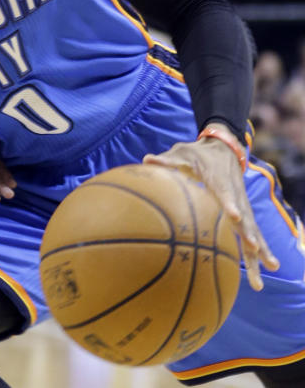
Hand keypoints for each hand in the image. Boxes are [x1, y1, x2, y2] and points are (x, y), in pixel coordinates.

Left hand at [143, 127, 279, 290]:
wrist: (224, 148)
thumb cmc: (198, 153)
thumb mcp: (182, 153)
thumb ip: (167, 160)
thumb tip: (147, 159)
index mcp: (219, 179)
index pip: (225, 192)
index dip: (230, 203)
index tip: (234, 216)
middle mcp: (235, 193)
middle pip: (244, 214)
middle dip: (250, 231)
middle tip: (255, 247)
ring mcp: (242, 203)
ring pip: (253, 226)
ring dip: (260, 246)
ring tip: (270, 267)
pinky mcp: (244, 212)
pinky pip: (252, 230)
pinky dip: (259, 248)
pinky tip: (266, 268)